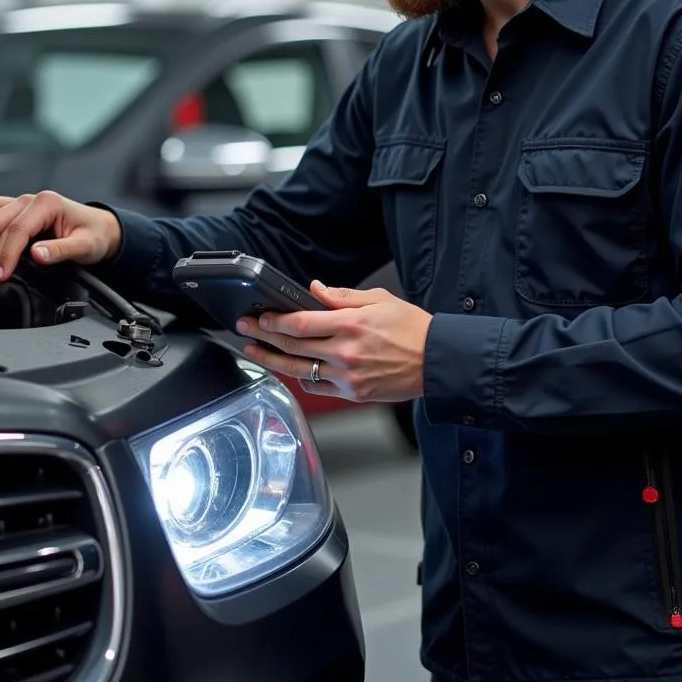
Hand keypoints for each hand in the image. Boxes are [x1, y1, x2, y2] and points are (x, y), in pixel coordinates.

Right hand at [0, 191, 122, 286]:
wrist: (102, 228)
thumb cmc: (95, 235)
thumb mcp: (85, 246)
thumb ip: (60, 250)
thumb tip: (36, 254)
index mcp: (48, 203)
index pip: (17, 230)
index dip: (5, 255)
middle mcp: (30, 200)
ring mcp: (20, 202)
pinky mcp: (14, 210)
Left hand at [236, 282, 432, 403]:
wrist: (437, 361)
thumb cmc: (412, 329)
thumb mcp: (379, 299)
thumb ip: (342, 296)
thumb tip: (314, 289)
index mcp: (351, 325)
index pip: (301, 323)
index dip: (275, 321)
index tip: (260, 317)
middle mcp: (346, 352)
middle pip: (293, 347)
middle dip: (264, 337)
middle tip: (245, 329)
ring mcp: (348, 376)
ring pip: (300, 370)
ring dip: (273, 360)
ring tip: (255, 351)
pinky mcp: (353, 393)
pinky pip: (318, 387)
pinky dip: (301, 377)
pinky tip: (290, 369)